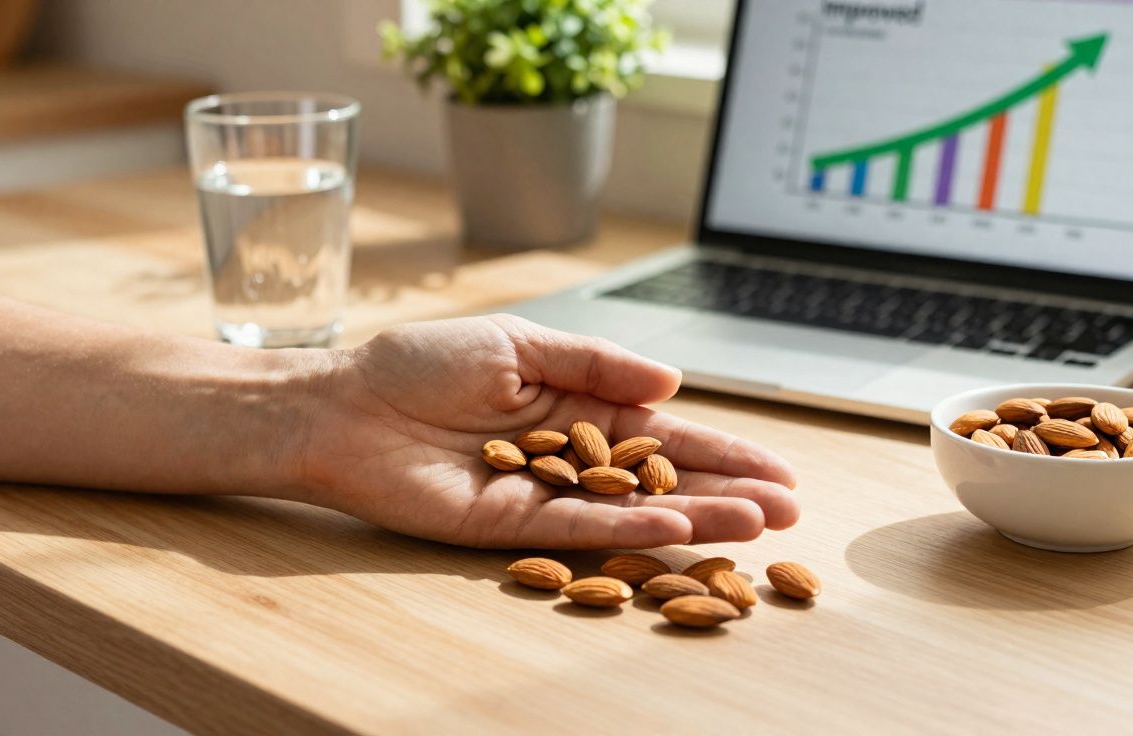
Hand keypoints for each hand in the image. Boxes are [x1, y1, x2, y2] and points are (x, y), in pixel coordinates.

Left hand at [294, 315, 798, 548]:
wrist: (343, 403)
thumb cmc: (419, 363)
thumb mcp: (518, 343)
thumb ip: (594, 363)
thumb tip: (670, 379)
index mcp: (575, 406)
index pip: (663, 430)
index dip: (720, 449)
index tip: (775, 467)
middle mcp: (568, 456)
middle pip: (661, 476)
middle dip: (725, 491)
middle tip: (788, 509)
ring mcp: (542, 492)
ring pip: (631, 509)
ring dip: (695, 516)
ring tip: (757, 524)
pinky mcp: (508, 525)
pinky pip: (578, 526)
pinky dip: (628, 528)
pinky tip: (679, 527)